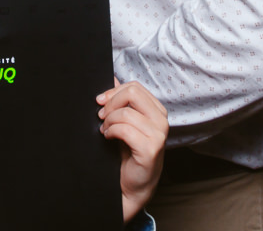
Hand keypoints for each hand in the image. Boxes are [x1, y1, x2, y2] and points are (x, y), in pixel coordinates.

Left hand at [97, 80, 167, 222]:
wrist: (133, 184)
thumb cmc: (129, 151)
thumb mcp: (125, 122)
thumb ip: (121, 101)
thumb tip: (112, 78)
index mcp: (157, 110)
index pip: (134, 87)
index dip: (113, 92)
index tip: (100, 101)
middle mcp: (162, 120)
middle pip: (132, 93)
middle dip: (111, 103)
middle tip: (101, 115)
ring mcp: (158, 135)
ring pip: (126, 113)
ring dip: (109, 121)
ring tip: (105, 130)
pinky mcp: (150, 149)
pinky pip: (125, 130)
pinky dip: (111, 131)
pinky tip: (108, 137)